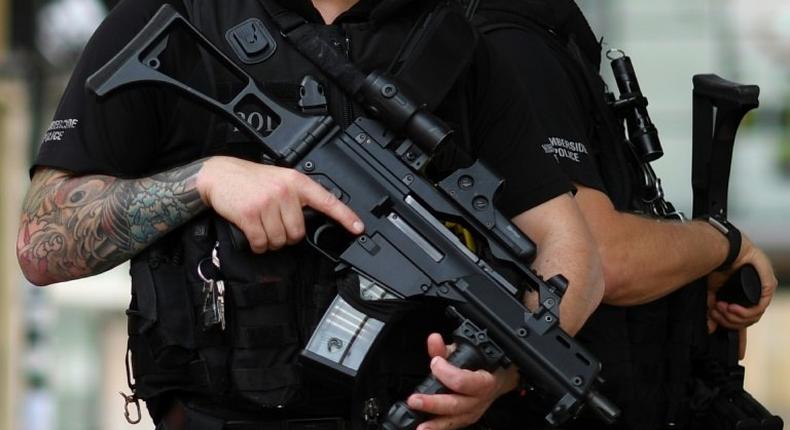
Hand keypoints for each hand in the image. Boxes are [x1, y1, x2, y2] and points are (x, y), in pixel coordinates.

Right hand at [196, 156, 363, 252]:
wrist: (219, 175)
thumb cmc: (250, 180)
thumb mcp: (279, 179)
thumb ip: (296, 196)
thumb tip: (311, 220)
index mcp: (296, 182)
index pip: (326, 201)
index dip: (344, 216)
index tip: (357, 228)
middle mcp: (284, 191)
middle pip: (298, 232)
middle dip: (287, 235)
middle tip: (274, 224)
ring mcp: (266, 203)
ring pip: (280, 240)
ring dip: (271, 242)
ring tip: (262, 226)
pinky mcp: (249, 215)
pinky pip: (261, 243)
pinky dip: (257, 245)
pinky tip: (252, 234)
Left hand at [406, 334, 517, 429]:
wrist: (500, 378)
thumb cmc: (482, 364)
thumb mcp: (465, 352)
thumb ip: (446, 348)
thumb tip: (433, 340)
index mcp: (483, 380)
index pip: (463, 381)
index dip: (446, 373)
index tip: (435, 362)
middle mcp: (480, 399)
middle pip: (456, 405)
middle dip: (433, 403)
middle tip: (415, 400)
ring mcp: (474, 412)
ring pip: (455, 420)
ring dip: (435, 424)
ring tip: (420, 427)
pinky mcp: (467, 419)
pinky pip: (453, 425)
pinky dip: (439, 427)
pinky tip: (426, 428)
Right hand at [707, 233, 776, 331]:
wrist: (724, 248)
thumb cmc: (719, 263)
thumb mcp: (712, 290)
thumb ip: (711, 308)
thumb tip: (709, 327)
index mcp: (746, 298)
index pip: (743, 320)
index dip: (731, 326)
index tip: (720, 326)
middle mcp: (757, 296)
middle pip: (746, 321)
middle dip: (728, 321)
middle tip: (714, 313)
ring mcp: (764, 292)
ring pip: (753, 317)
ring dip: (733, 316)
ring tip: (720, 308)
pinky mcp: (768, 288)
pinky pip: (758, 308)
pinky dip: (743, 311)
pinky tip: (731, 308)